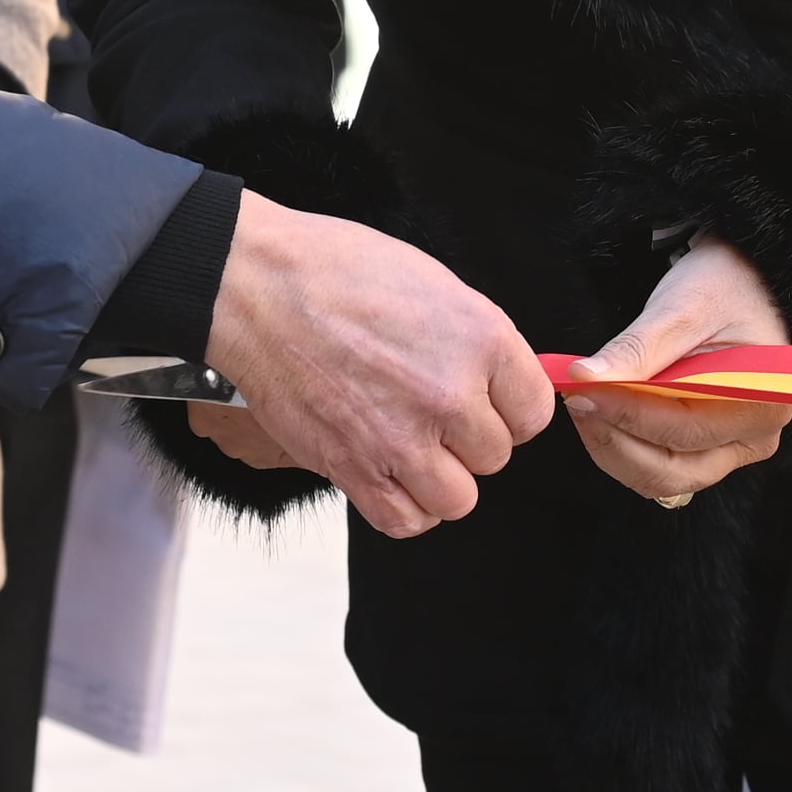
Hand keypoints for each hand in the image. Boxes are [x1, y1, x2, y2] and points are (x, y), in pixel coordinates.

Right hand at [202, 194, 555, 540]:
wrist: (257, 288)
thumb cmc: (335, 271)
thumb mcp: (432, 284)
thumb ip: (475, 340)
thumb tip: (499, 380)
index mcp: (481, 338)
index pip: (534, 410)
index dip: (509, 407)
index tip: (486, 401)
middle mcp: (451, 395)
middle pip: (496, 455)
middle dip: (468, 438)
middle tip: (431, 412)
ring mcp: (402, 438)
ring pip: (458, 498)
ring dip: (440, 478)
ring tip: (412, 446)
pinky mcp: (354, 469)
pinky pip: (406, 520)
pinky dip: (404, 508)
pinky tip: (391, 476)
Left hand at [567, 238, 791, 505]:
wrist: (743, 284)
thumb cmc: (725, 288)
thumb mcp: (682, 308)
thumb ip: (637, 349)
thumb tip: (585, 377)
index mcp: (761, 403)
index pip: (684, 430)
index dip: (626, 414)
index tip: (581, 390)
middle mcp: (754, 439)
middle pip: (672, 470)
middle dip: (614, 440)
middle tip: (576, 399)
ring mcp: (732, 450)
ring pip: (660, 478)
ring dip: (613, 448)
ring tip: (584, 402)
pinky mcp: (708, 450)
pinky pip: (659, 467)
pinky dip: (623, 447)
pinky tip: (601, 412)